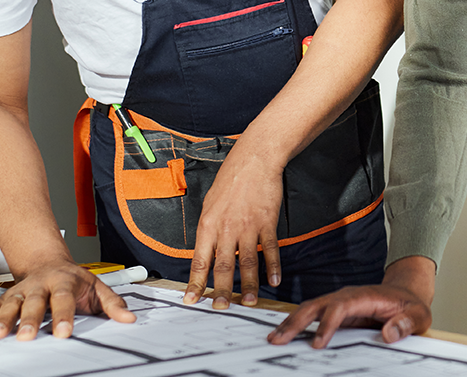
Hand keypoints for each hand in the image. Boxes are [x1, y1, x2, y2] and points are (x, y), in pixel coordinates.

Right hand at [0, 258, 135, 340]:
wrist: (48, 261)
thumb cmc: (73, 279)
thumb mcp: (97, 286)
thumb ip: (112, 303)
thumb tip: (128, 318)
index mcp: (63, 282)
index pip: (64, 300)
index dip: (64, 316)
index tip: (63, 332)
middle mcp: (40, 285)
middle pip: (34, 303)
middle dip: (30, 320)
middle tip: (27, 336)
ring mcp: (22, 291)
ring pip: (10, 303)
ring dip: (3, 319)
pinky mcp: (7, 296)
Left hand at [185, 150, 285, 308]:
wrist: (254, 159)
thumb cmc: (231, 179)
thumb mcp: (210, 203)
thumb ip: (208, 230)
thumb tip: (205, 251)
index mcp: (208, 225)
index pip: (200, 260)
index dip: (195, 282)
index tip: (192, 299)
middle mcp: (227, 228)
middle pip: (224, 266)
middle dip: (221, 290)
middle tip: (221, 307)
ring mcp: (248, 226)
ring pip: (248, 262)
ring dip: (249, 284)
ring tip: (250, 301)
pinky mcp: (267, 222)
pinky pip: (270, 249)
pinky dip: (273, 266)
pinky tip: (274, 279)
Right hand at [268, 256, 435, 347]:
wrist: (405, 293)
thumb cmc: (410, 305)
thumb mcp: (419, 315)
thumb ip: (407, 324)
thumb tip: (390, 334)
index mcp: (366, 297)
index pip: (341, 307)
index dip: (327, 324)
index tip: (317, 343)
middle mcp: (348, 296)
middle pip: (317, 304)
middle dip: (297, 321)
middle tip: (278, 339)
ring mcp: (340, 302)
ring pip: (310, 308)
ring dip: (292, 322)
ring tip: (274, 338)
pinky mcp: (336, 311)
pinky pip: (313, 315)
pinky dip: (297, 323)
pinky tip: (285, 334)